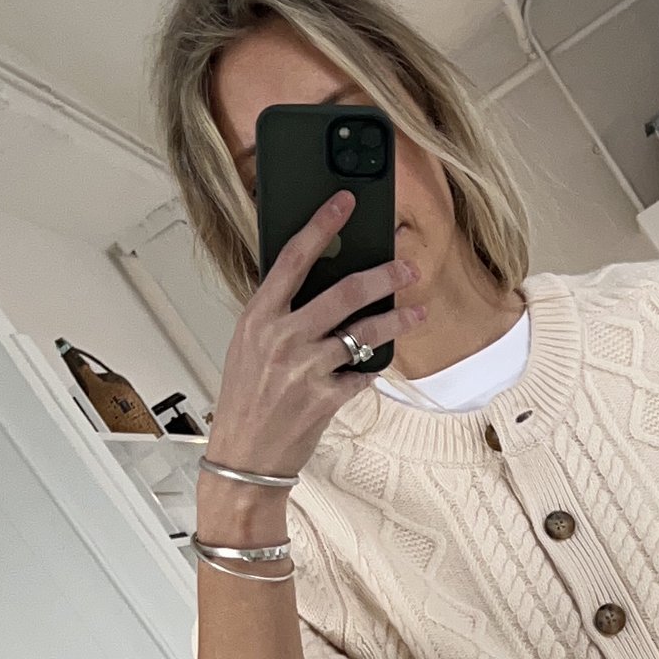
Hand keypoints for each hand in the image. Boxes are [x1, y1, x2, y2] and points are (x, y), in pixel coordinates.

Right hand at [201, 194, 421, 485]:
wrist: (244, 456)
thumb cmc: (246, 398)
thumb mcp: (250, 345)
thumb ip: (280, 313)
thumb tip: (319, 281)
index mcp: (258, 317)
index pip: (293, 258)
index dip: (321, 225)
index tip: (344, 202)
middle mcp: (282, 338)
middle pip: (343, 292)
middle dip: (382, 274)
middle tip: (406, 267)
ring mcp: (305, 369)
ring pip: (363, 332)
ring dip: (396, 320)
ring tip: (415, 313)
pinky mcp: (325, 398)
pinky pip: (362, 373)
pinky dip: (373, 366)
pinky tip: (380, 360)